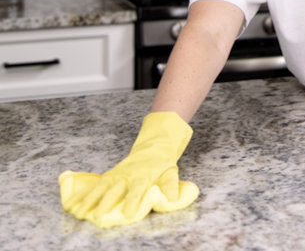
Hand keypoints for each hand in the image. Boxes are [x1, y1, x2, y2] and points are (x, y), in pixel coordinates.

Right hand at [59, 111, 198, 228]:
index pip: (136, 191)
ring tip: (78, 213)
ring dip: (88, 200)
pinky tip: (70, 204)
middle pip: (114, 191)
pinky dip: (81, 194)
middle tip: (97, 217)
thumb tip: (173, 199)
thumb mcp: (170, 173)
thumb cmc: (162, 164)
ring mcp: (114, 175)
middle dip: (105, 204)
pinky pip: (92, 186)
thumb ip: (170, 186)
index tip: (128, 215)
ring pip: (99, 188)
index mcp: (142, 177)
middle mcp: (126, 176)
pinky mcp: (107, 176)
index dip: (132, 203)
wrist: (152, 148)